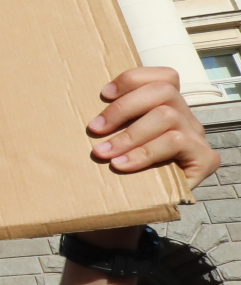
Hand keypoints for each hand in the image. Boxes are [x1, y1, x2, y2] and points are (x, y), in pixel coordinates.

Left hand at [88, 67, 219, 187]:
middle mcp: (186, 117)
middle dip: (124, 107)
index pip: (164, 77)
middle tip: (95, 128)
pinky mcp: (205, 158)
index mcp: (169, 106)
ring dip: (129, 134)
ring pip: (167, 116)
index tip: (103, 94)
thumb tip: (80, 110)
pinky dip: (144, 153)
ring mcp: (197, 136)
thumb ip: (112, 123)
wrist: (143, 208)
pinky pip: (176, 142)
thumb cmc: (125, 169)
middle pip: (164, 90)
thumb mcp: (118, 140)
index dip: (133, 79)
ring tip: (103, 153)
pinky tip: (123, 165)